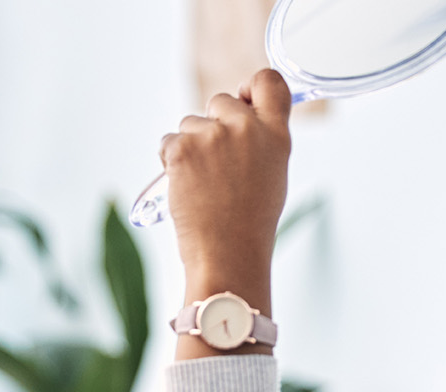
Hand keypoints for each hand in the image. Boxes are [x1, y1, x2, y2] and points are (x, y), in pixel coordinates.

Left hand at [159, 68, 293, 313]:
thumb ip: (262, 139)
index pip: (270, 81)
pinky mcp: (182, 148)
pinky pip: (168, 142)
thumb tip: (241, 119)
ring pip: (190, 123)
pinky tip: (187, 187)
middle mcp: (246, 128)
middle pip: (220, 100)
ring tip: (204, 184)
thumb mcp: (273, 174)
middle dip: (212, 124)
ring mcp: (213, 136)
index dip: (251, 85)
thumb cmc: (250, 224)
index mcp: (276, 135)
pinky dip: (172, 162)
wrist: (228, 255)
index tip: (243, 97)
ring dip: (190, 147)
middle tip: (216, 164)